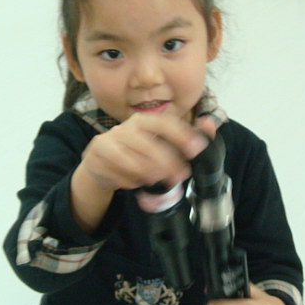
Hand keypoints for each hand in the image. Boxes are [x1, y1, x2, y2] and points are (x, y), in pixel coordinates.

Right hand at [79, 112, 209, 190]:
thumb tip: (209, 124)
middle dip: (165, 161)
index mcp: (143, 121)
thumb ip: (185, 136)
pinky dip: (127, 180)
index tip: (196, 149)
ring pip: (128, 158)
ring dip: (145, 172)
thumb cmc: (135, 153)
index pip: (163, 122)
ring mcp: (107, 141)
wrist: (99, 163)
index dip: (181, 134)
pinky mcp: (95, 156)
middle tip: (180, 175)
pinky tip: (134, 183)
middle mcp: (124, 128)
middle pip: (145, 142)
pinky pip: (114, 171)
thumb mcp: (159, 144)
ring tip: (157, 180)